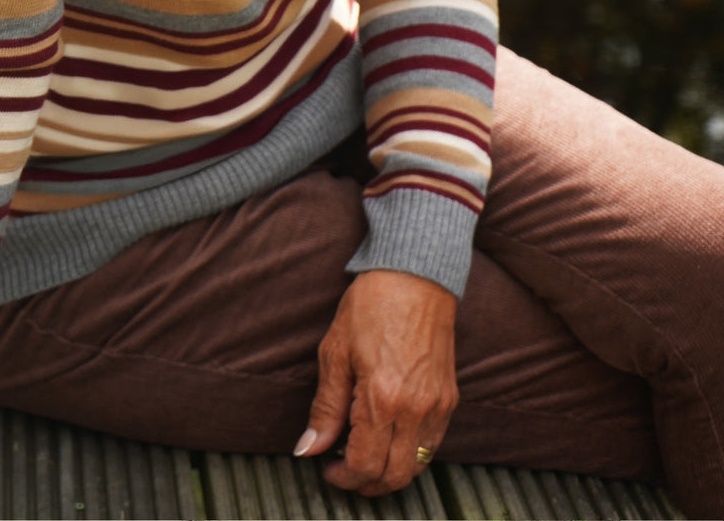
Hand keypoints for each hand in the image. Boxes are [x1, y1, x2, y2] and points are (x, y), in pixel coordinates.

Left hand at [296, 268, 457, 494]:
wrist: (415, 273)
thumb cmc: (372, 304)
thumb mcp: (335, 351)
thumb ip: (325, 407)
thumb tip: (309, 448)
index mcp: (382, 399)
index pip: (365, 466)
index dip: (343, 478)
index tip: (328, 469)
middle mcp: (415, 409)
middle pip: (394, 477)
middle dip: (366, 484)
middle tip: (344, 471)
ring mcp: (437, 406)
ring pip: (417, 466)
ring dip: (390, 473)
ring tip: (365, 455)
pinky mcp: (449, 398)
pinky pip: (432, 445)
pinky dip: (411, 454)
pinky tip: (389, 436)